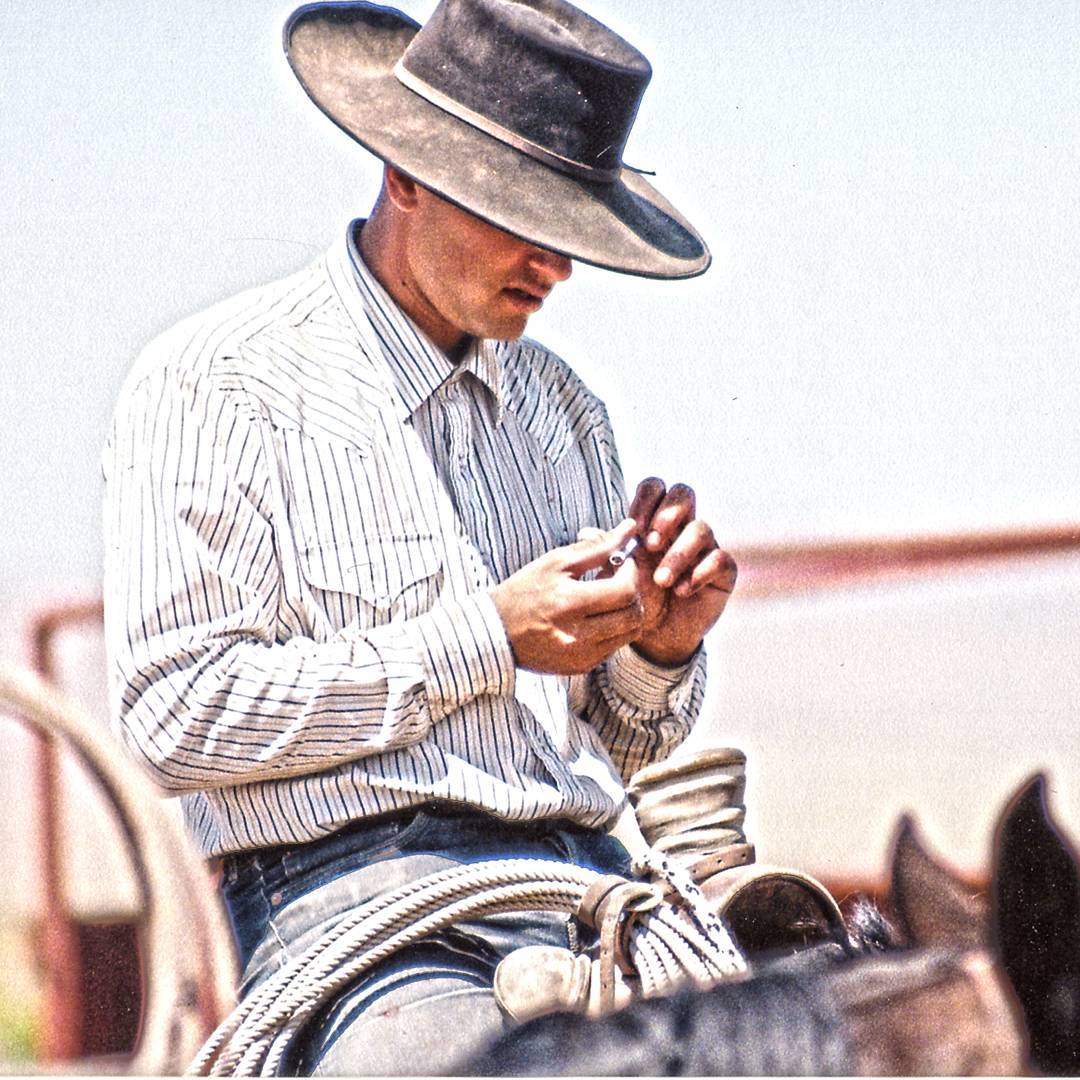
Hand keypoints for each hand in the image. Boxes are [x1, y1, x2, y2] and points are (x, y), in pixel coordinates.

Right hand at [490, 520, 646, 674]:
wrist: (495, 632)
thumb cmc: (525, 589)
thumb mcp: (556, 562)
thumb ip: (596, 546)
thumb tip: (629, 528)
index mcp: (568, 604)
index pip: (624, 591)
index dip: (631, 572)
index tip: (623, 561)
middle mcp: (577, 636)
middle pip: (633, 614)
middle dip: (632, 592)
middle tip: (616, 578)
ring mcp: (581, 656)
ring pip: (630, 632)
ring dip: (626, 611)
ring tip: (605, 597)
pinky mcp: (582, 667)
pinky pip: (615, 645)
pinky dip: (613, 628)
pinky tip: (594, 616)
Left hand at [623, 477, 736, 665]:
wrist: (655, 637)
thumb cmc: (636, 599)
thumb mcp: (615, 576)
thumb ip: (605, 553)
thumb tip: (585, 533)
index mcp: (655, 522)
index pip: (656, 489)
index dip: (646, 499)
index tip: (634, 525)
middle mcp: (682, 528)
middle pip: (684, 494)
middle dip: (667, 514)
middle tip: (651, 544)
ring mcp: (705, 548)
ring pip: (701, 528)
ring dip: (678, 553)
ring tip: (661, 581)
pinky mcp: (722, 572)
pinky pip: (721, 559)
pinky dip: (700, 573)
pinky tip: (682, 591)